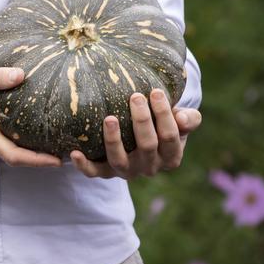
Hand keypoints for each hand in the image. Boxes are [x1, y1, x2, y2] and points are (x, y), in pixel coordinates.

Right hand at [0, 61, 61, 168]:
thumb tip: (23, 75)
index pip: (13, 156)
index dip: (37, 161)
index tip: (58, 161)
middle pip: (13, 154)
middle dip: (37, 156)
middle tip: (62, 150)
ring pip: (6, 141)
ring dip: (27, 144)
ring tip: (49, 135)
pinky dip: (15, 129)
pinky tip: (25, 114)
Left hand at [70, 89, 201, 180]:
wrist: (142, 137)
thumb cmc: (162, 122)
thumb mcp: (179, 120)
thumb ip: (189, 119)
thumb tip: (185, 118)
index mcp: (171, 156)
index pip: (170, 137)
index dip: (164, 115)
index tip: (155, 91)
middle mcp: (150, 167)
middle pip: (147, 146)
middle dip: (142, 121)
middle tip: (135, 96)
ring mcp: (127, 171)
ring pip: (120, 161)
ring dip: (114, 141)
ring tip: (109, 118)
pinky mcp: (106, 172)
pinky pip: (94, 172)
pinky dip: (84, 165)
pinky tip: (75, 152)